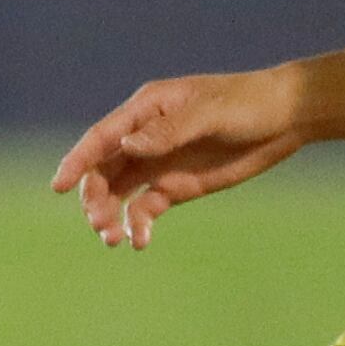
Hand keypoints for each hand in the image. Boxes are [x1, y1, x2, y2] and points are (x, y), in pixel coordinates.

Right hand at [51, 60, 342, 249]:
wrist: (286, 119)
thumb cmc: (248, 104)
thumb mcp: (210, 114)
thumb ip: (169, 131)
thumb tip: (126, 146)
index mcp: (147, 110)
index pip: (102, 137)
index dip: (77, 161)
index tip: (57, 186)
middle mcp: (146, 137)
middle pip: (104, 169)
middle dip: (94, 197)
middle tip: (101, 225)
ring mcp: (160, 163)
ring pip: (119, 192)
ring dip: (109, 215)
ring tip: (115, 239)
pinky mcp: (177, 186)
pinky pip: (145, 208)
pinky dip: (137, 225)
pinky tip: (140, 241)